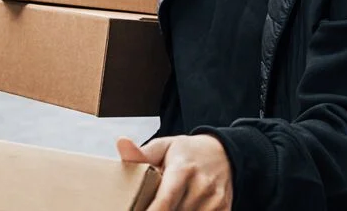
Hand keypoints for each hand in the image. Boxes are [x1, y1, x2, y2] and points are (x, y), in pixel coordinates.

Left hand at [116, 135, 232, 210]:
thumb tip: (121, 143)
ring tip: (171, 203)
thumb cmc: (187, 153)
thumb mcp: (164, 147)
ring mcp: (215, 201)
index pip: (164, 203)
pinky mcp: (224, 210)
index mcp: (183, 170)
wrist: (223, 154)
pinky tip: (183, 206)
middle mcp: (202, 186)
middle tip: (148, 204)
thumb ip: (141, 153)